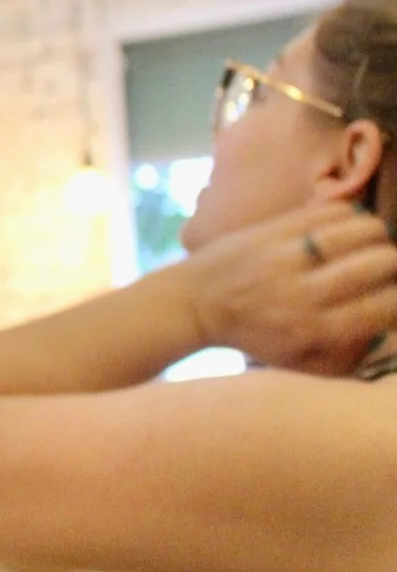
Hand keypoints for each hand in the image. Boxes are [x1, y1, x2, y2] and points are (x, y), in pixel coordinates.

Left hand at [183, 202, 396, 374]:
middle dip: (394, 264)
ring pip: (362, 230)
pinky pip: (333, 211)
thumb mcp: (297, 360)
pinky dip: (352, 215)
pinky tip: (349, 228)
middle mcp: (303, 292)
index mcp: (312, 329)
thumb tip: (388, 329)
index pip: (383, 307)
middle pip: (380, 263)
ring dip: (379, 236)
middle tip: (387, 268)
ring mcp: (287, 256)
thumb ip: (345, 352)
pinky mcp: (273, 229)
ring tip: (373, 245)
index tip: (394, 295)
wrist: (194, 303)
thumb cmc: (252, 336)